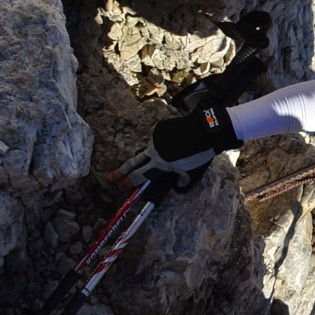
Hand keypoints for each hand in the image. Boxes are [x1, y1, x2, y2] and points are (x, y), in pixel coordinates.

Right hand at [115, 105, 240, 190]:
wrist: (203, 130)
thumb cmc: (198, 154)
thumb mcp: (192, 173)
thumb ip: (182, 181)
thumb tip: (177, 185)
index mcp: (160, 165)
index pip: (139, 176)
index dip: (128, 182)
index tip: (120, 186)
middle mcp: (154, 152)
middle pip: (133, 163)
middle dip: (121, 172)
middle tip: (110, 177)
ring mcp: (155, 139)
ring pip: (149, 150)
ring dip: (153, 155)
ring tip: (170, 154)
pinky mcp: (160, 128)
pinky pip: (158, 139)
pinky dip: (163, 143)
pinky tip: (176, 143)